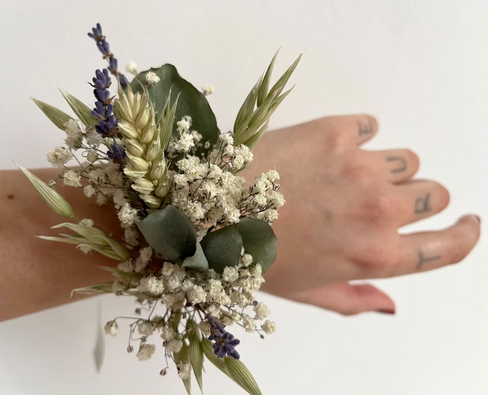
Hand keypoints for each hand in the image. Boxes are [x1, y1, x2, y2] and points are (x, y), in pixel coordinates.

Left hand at [246, 115, 480, 314]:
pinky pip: (372, 126)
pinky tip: (328, 152)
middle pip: (435, 194)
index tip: (466, 223)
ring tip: (342, 177)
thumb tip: (391, 304)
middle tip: (375, 202)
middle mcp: (377, 209)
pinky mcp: (334, 131)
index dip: (464, 234)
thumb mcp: (303, 292)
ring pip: (407, 159)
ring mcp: (359, 166)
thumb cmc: (248, 257)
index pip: (447, 246)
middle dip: (415, 200)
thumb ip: (354, 299)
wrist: (202, 210)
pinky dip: (358, 138)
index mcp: (374, 255)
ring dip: (385, 169)